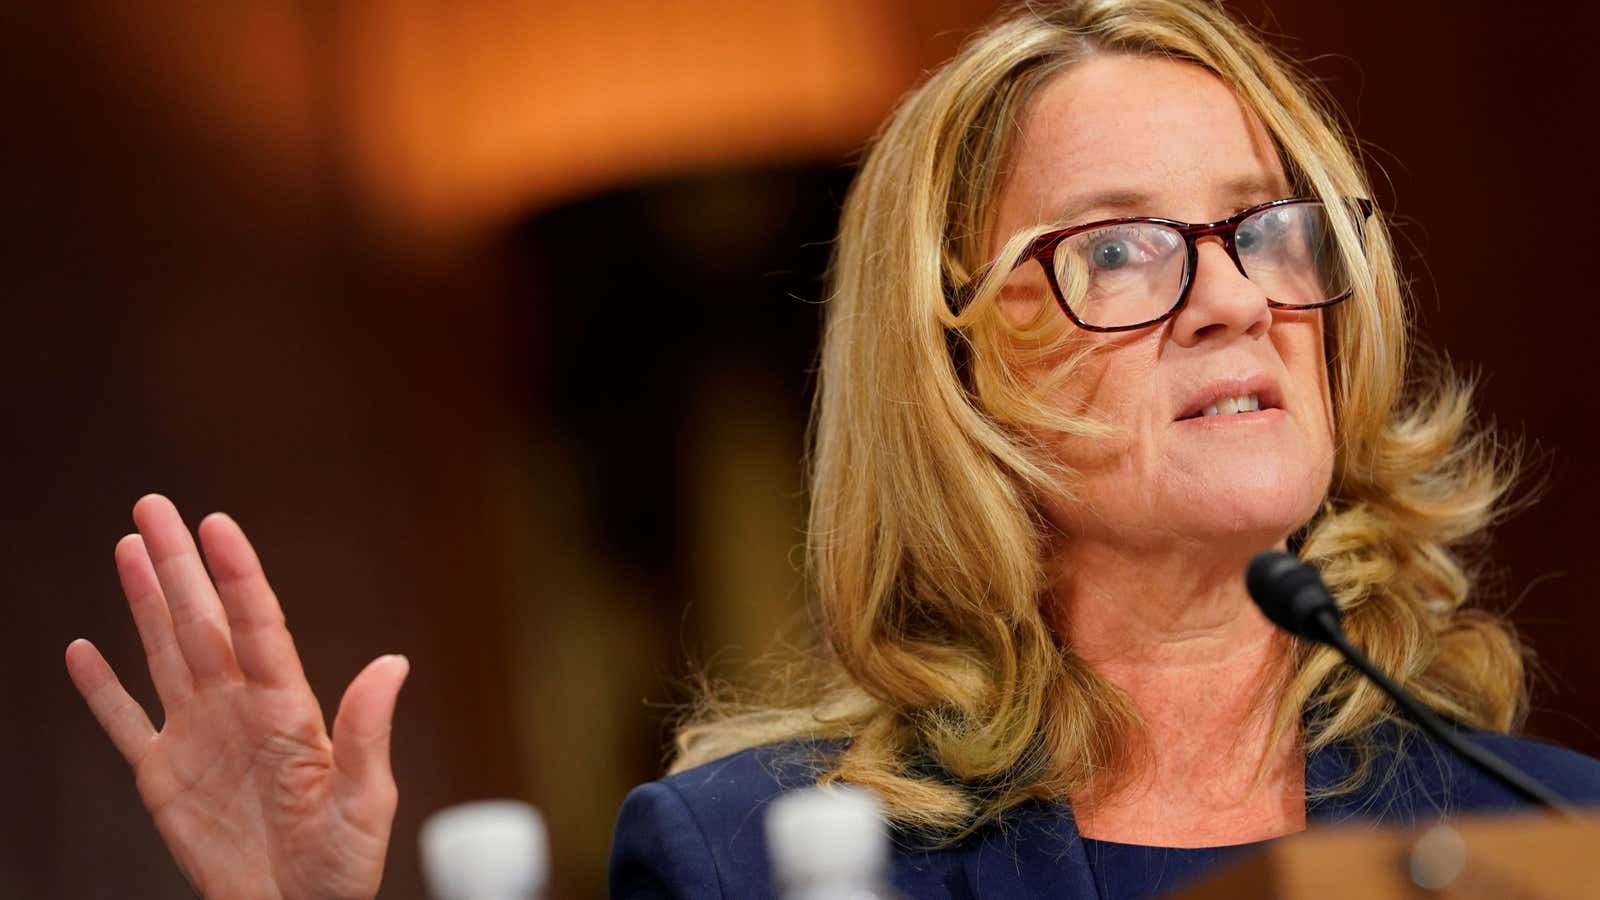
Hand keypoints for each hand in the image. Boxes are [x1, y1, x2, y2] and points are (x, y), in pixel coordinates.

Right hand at [65, 494, 409, 899]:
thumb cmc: (340, 866)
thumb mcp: (365, 800)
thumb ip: (368, 732)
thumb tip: (393, 664)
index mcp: (288, 709)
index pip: (259, 625)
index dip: (237, 574)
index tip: (216, 523)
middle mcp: (239, 709)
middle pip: (202, 622)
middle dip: (178, 564)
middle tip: (154, 506)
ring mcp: (198, 737)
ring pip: (164, 653)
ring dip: (144, 601)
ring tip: (129, 547)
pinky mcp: (162, 776)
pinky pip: (125, 722)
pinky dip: (101, 689)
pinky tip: (83, 649)